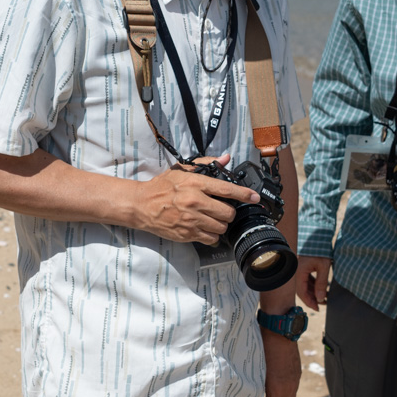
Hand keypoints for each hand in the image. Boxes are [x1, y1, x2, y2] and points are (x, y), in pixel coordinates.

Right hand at [128, 156, 255, 242]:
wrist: (141, 205)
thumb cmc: (161, 187)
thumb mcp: (181, 170)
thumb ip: (205, 164)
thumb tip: (226, 158)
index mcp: (195, 184)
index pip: (226, 190)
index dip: (244, 194)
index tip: (254, 197)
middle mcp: (195, 202)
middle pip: (227, 212)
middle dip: (229, 212)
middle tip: (223, 209)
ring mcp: (191, 220)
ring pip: (221, 227)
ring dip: (221, 224)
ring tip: (212, 218)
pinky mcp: (187, 234)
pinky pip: (211, 238)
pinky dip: (212, 235)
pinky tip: (205, 228)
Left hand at [262, 330, 300, 396]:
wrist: (280, 331)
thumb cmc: (263, 348)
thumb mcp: (257, 369)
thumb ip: (257, 386)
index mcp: (277, 387)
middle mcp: (289, 386)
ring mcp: (295, 380)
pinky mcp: (297, 374)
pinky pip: (293, 392)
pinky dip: (286, 395)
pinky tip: (276, 389)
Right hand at [296, 255, 332, 309]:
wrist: (318, 237)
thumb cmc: (320, 251)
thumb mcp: (323, 267)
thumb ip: (322, 283)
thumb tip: (321, 298)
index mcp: (298, 273)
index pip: (302, 293)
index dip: (310, 302)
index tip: (318, 308)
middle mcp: (296, 273)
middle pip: (303, 291)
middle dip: (313, 298)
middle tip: (324, 304)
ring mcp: (299, 270)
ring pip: (306, 286)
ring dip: (314, 293)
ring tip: (326, 298)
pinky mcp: (304, 268)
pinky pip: (307, 280)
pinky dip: (314, 286)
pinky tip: (323, 290)